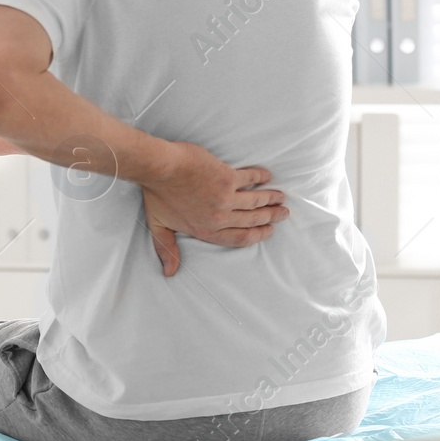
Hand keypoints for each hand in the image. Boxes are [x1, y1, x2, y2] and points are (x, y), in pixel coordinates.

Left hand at [139, 140, 287, 276]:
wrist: (159, 168)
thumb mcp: (159, 226)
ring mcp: (225, 196)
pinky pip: (250, 178)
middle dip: (270, 217)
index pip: (240, 238)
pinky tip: (267, 177)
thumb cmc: (157, 194)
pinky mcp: (227, 177)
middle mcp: (220, 216)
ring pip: (255, 201)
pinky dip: (261, 177)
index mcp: (207, 230)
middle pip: (252, 219)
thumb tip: (169, 273)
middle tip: (282, 213)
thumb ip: (167, 249)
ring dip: (271, 199)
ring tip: (281, 198)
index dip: (257, 235)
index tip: (268, 231)